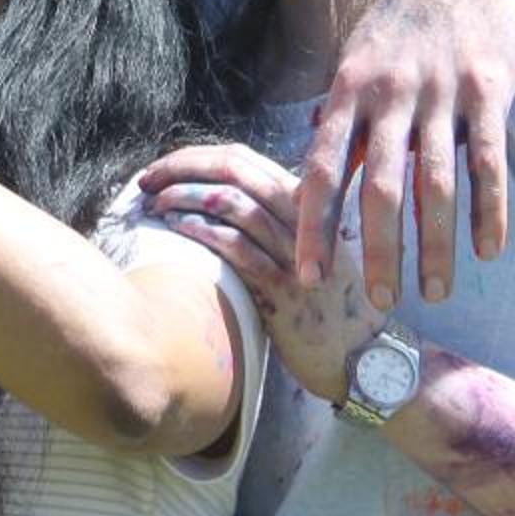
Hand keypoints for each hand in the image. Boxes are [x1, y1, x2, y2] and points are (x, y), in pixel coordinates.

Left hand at [142, 143, 383, 403]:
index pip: (242, 159)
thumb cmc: (330, 307)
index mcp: (305, 203)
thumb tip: (216, 204)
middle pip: (232, 170)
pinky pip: (236, 246)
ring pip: (231, 202)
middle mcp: (303, 218)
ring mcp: (294, 252)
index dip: (195, 157)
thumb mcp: (308, 252)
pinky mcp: (283, 288)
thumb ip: (274, 224)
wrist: (367, 358)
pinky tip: (176, 228)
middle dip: (182, 167)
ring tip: (155, 203)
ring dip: (184, 196)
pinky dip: (201, 230)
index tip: (163, 167)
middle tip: (147, 180)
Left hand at [296, 0, 514, 311]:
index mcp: (348, 88)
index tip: (306, 273)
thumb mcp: (360, 55)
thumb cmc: (404, 14)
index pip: (320, 169)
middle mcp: (390, 92)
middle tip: (377, 302)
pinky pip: (489, 161)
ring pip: (436, 184)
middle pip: (378, 188)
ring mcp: (442, 91)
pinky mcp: (490, 88)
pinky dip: (491, 210)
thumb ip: (343, 115)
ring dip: (436, 244)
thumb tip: (316, 171)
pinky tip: (490, 251)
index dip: (311, 225)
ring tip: (437, 292)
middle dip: (375, 251)